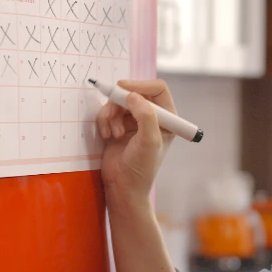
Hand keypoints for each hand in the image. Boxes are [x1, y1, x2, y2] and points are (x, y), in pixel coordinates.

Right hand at [96, 79, 175, 203]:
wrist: (122, 187)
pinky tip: (106, 136)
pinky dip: (104, 120)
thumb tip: (133, 95)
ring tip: (113, 134)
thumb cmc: (141, 168)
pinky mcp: (118, 126)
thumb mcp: (149, 141)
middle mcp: (152, 116)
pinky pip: (107, 111)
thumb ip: (145, 116)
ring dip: (111, 114)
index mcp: (167, 118)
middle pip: (134, 92)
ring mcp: (134, 121)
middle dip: (120, 102)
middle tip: (111, 113)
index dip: (141, 85)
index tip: (124, 88)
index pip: (157, 89)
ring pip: (118, 101)